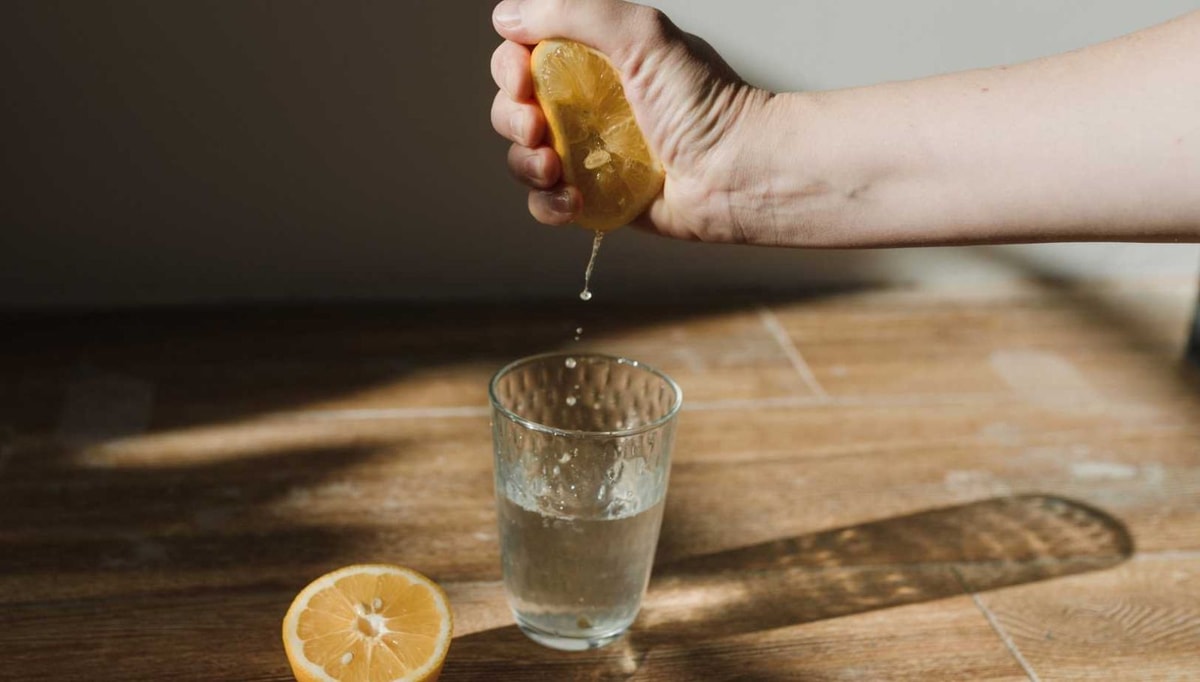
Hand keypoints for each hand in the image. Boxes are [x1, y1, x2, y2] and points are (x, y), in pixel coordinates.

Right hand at [490, 0, 771, 241]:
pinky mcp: (597, 198)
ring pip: (523, 158)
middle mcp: (586, 105)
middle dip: (512, 118)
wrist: (738, 173)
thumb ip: (575, 13)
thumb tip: (508, 17)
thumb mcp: (642, 36)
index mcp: (594, 59)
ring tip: (555, 169)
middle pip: (513, 107)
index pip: (524, 55)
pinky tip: (573, 200)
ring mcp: (589, 154)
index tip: (522, 79)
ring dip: (525, 164)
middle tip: (537, 128)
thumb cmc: (706, 104)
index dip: (510, 67)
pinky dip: (548, 204)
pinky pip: (546, 203)